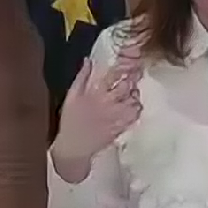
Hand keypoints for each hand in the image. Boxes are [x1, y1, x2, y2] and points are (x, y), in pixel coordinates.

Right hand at [51, 51, 143, 180]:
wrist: (74, 147)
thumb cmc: (71, 121)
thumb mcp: (71, 96)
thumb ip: (81, 77)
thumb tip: (88, 60)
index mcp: (95, 92)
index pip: (113, 75)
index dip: (122, 68)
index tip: (126, 65)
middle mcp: (108, 103)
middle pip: (127, 86)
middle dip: (131, 81)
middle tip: (131, 79)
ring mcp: (116, 116)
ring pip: (134, 100)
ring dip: (134, 96)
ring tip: (131, 94)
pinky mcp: (122, 127)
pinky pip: (135, 116)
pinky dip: (136, 110)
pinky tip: (132, 108)